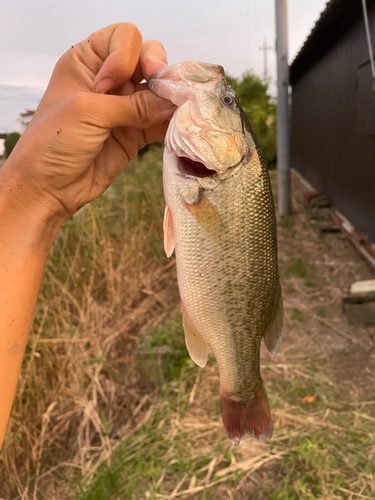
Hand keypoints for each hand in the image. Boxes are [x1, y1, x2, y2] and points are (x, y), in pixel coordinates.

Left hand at [2, 23, 174, 219]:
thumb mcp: (87, 113)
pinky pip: (160, 122)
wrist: (49, 187)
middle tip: (160, 93)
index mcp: (86, 61)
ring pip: (158, 92)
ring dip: (170, 99)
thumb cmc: (54, 142)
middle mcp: (108, 79)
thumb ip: (132, 106)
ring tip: (181, 110)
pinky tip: (180, 127)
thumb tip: (171, 103)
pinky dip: (171, 124)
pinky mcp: (134, 134)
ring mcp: (123, 108)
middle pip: (147, 60)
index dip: (126, 56)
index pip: (122, 38)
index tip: (111, 84)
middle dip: (158, 73)